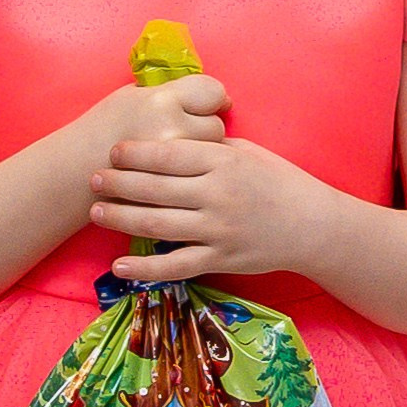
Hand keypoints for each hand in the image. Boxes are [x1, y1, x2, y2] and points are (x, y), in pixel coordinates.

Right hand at [64, 71, 222, 211]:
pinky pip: (200, 178)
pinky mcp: (173, 188)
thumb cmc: (105, 127)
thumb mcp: (134, 94)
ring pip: (211, 155)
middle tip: (189, 129)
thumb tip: (204, 94)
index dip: (214, 97)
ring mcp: (173, 163)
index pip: (210, 91)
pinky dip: (195, 174)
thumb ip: (170, 91)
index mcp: (161, 100)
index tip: (211, 102)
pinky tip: (181, 172)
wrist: (79, 169)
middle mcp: (172, 129)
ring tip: (179, 153)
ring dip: (202, 153)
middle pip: (215, 125)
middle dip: (205, 127)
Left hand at [88, 122, 330, 286]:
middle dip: (118, 183)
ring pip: (158, 225)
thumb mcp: (249, 153)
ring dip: (121, 218)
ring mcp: (218, 229)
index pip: (169, 155)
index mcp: (224, 162)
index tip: (113, 151)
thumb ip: (211, 148)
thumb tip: (173, 137)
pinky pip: (176, 266)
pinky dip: (145, 269)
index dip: (135, 153)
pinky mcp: (221, 259)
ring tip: (96, 212)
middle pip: (155, 188)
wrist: (314, 225)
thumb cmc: (280, 183)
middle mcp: (218, 195)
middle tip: (92, 178)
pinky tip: (119, 266)